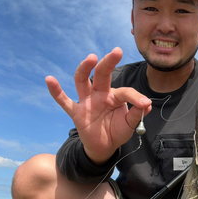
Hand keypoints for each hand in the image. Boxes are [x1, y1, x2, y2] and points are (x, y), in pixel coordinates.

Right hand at [45, 47, 151, 163]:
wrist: (104, 147)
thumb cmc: (117, 131)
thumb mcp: (130, 124)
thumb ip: (137, 114)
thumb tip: (148, 104)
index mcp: (114, 96)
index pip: (124, 92)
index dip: (135, 97)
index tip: (145, 103)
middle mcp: (100, 95)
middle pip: (102, 75)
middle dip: (108, 62)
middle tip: (117, 51)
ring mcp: (86, 102)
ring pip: (82, 81)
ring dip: (85, 69)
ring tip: (91, 58)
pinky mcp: (76, 113)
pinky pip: (64, 101)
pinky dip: (56, 91)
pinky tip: (49, 80)